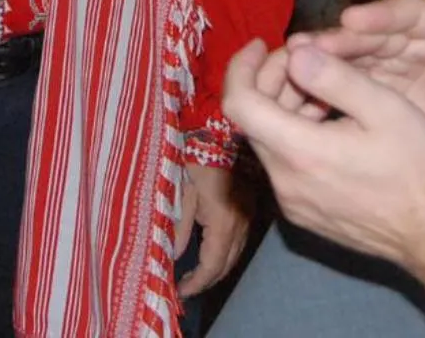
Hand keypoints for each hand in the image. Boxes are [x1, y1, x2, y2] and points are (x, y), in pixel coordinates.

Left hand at [174, 161, 247, 296]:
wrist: (220, 132)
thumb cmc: (195, 159)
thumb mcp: (181, 192)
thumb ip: (179, 227)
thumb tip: (173, 256)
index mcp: (223, 223)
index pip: (212, 266)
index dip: (197, 283)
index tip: (180, 292)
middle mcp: (242, 225)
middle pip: (227, 265)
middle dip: (206, 280)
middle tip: (184, 287)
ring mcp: (250, 217)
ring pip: (235, 255)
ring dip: (216, 268)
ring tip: (194, 274)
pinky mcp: (251, 209)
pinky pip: (240, 241)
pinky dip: (225, 254)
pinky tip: (210, 253)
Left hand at [223, 39, 424, 289]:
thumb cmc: (416, 167)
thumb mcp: (384, 108)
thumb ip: (335, 77)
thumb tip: (294, 52)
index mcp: (299, 153)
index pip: (239, 103)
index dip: (242, 66)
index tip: (262, 43)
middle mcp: (284, 182)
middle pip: (253, 120)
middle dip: (272, 80)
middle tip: (305, 60)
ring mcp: (292, 203)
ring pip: (269, 141)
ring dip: (284, 107)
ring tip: (322, 88)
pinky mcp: (304, 215)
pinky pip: (284, 165)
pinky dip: (295, 135)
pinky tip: (328, 123)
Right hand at [307, 0, 424, 192]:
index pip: (411, 13)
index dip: (381, 15)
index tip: (351, 19)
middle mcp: (414, 40)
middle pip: (373, 31)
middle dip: (342, 37)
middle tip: (308, 44)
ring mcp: (394, 63)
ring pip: (355, 53)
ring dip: (325, 56)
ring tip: (291, 59)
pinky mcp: (379, 89)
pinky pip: (348, 80)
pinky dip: (326, 81)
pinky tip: (299, 88)